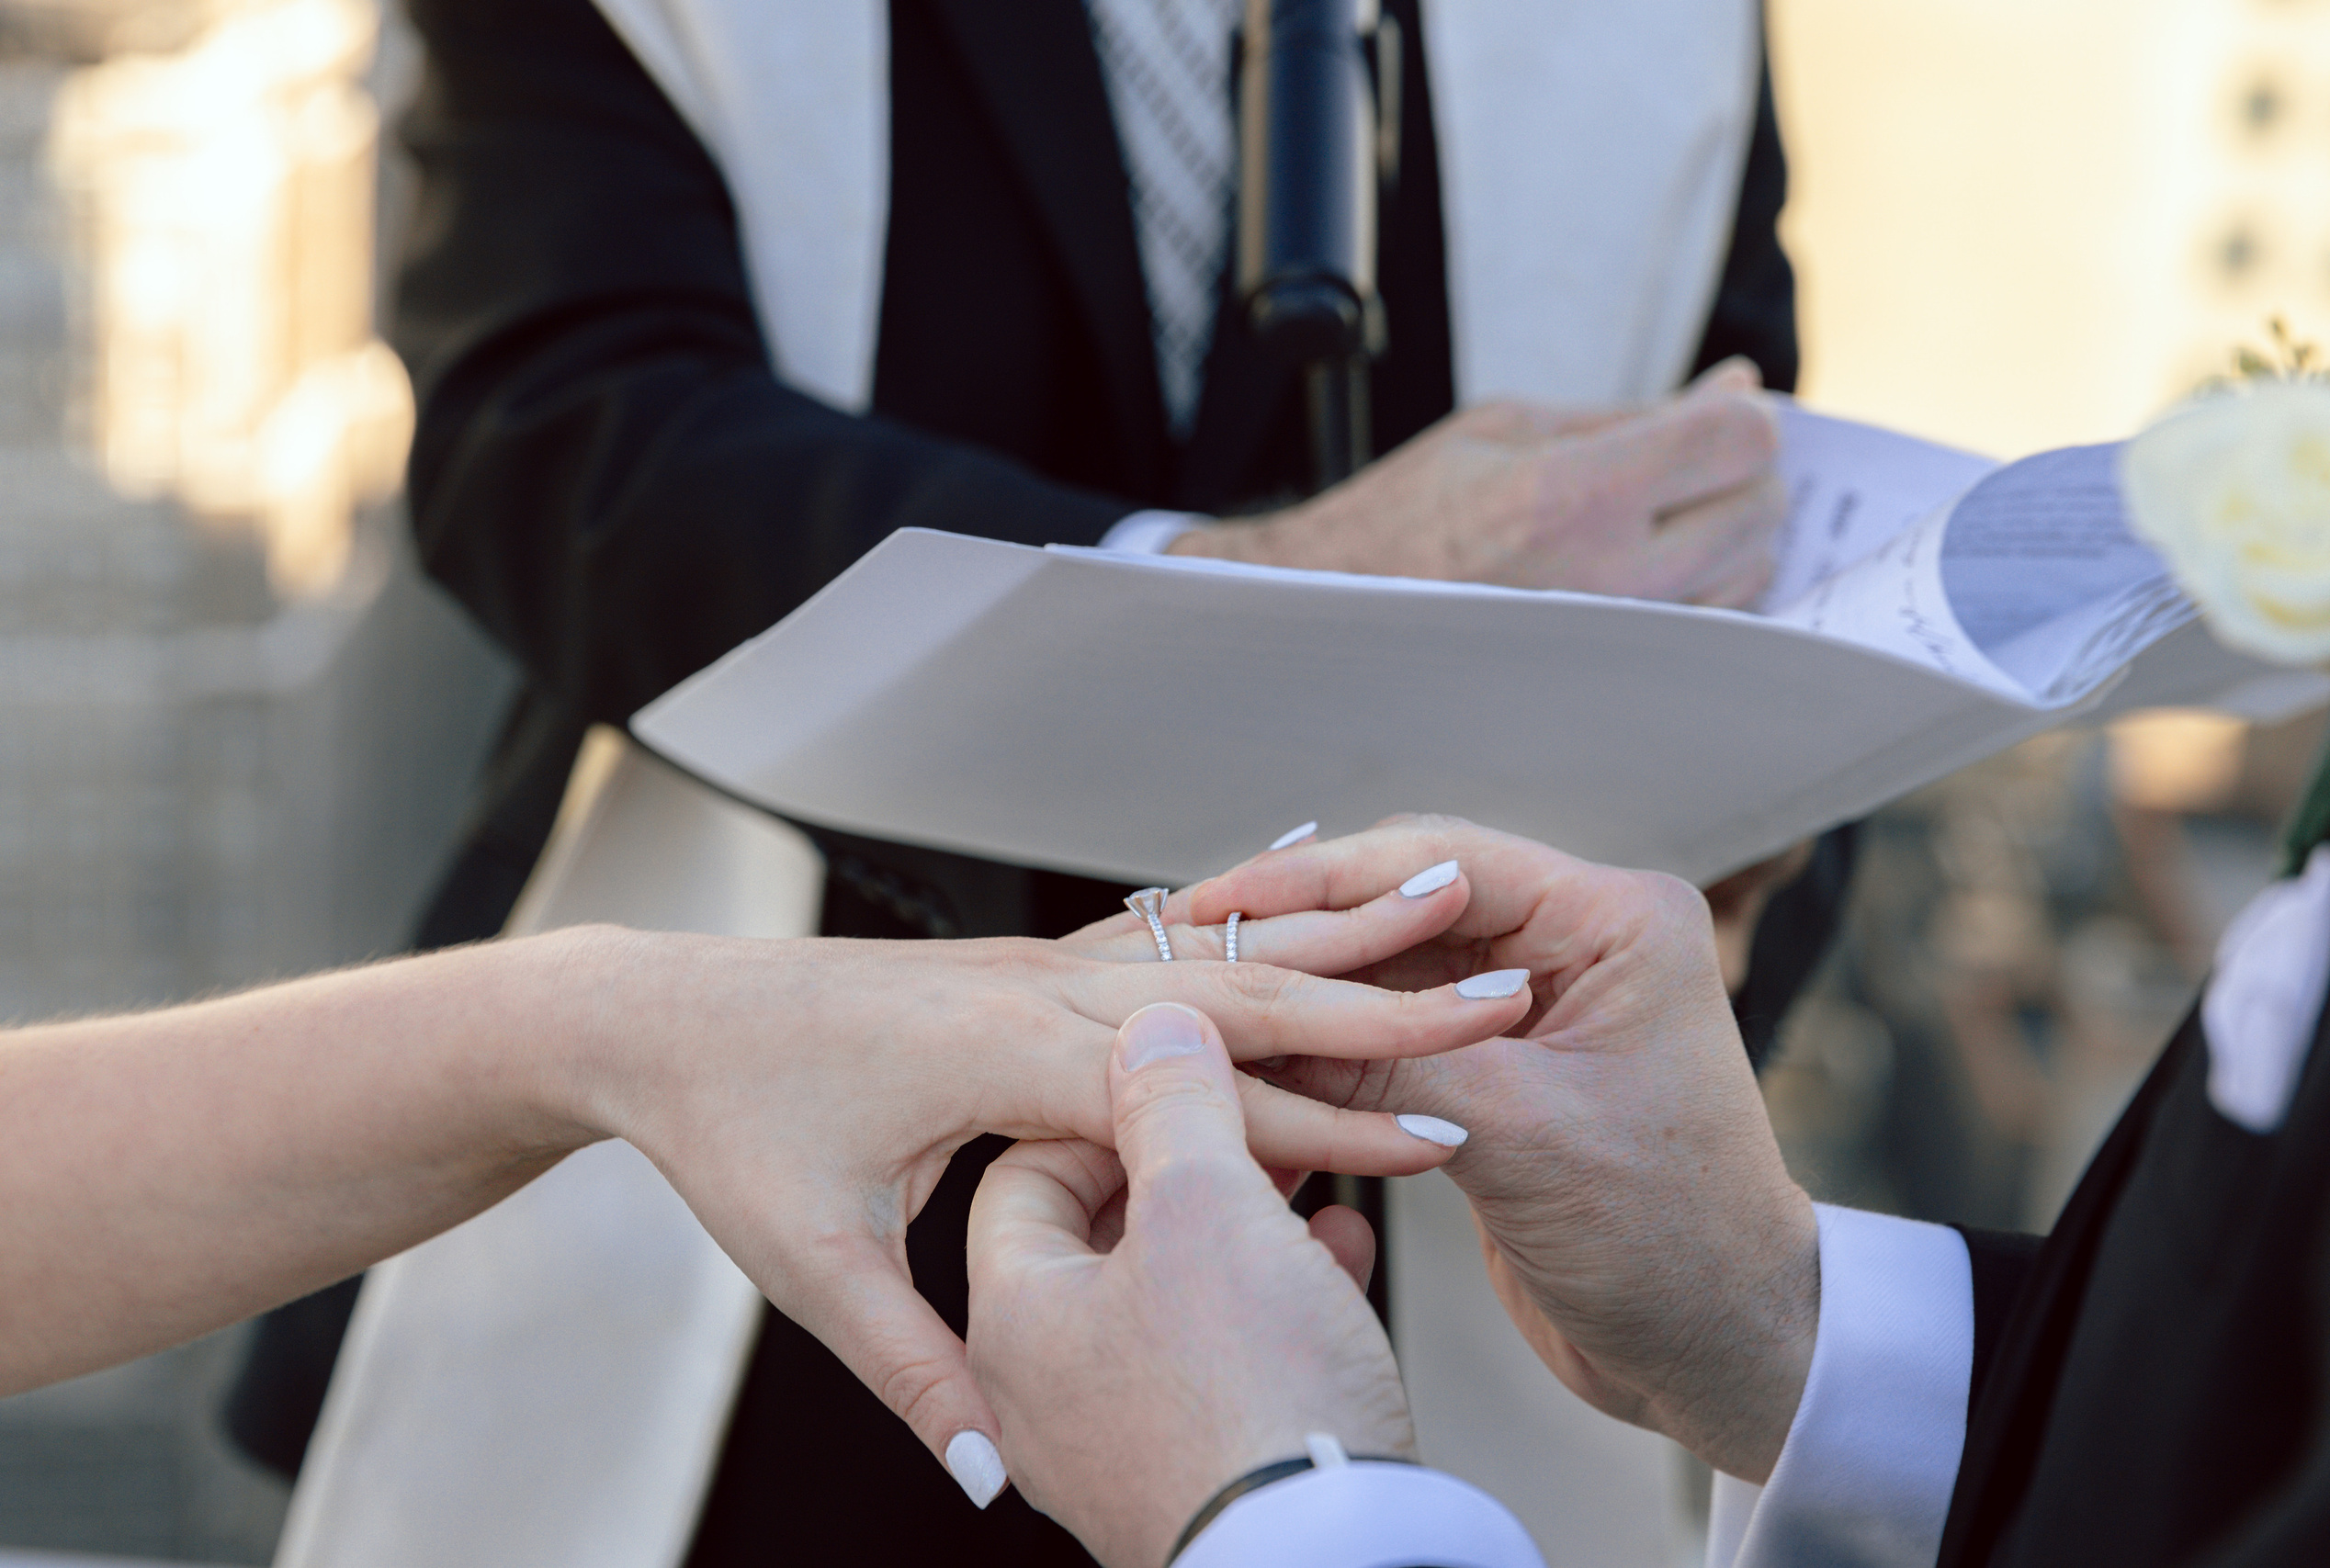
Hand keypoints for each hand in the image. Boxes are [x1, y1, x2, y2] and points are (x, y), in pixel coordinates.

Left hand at [549, 882, 1523, 1500]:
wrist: (664, 1011)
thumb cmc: (733, 1132)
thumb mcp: (811, 1260)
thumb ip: (910, 1367)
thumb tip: (983, 1476)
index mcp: (1003, 1058)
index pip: (1206, 1094)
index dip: (1332, 1121)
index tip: (1445, 1134)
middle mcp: (1034, 991)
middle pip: (1242, 990)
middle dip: (1385, 995)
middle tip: (1506, 983)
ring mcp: (1033, 966)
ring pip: (1217, 948)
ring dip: (1336, 934)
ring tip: (1448, 901)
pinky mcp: (1023, 967)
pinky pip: (1167, 941)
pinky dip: (1257, 930)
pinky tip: (1311, 912)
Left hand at [966, 1003, 1413, 1567]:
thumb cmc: (1245, 1409)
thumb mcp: (1203, 1217)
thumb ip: (1171, 1106)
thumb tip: (1154, 1027)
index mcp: (1013, 1300)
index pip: (1039, 1154)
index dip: (1129, 1090)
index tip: (1208, 1059)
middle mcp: (1041, 1370)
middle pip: (1111, 1211)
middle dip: (1202, 1146)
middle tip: (1264, 1093)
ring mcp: (1110, 1428)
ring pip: (1175, 1276)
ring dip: (1248, 1210)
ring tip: (1315, 1159)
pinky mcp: (1186, 1465)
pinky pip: (1218, 1345)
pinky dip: (1273, 1283)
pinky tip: (1339, 1237)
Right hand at [1170, 359, 1782, 607]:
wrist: (1338, 615)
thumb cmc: (1412, 515)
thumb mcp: (1510, 426)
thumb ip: (1636, 412)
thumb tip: (1738, 387)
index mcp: (1572, 495)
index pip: (1737, 442)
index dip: (1747, 419)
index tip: (1719, 417)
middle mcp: (1606, 579)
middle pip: (1758, 509)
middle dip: (1744, 475)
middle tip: (1693, 464)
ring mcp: (1617, 642)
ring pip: (1749, 575)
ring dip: (1732, 535)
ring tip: (1662, 517)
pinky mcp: (1618, 680)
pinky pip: (1712, 627)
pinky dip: (1708, 587)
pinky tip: (1655, 566)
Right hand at [1186, 817, 1817, 1481]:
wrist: (1719, 1352)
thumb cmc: (1665, 1242)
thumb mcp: (1516, 1136)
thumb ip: (1390, 1059)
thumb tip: (1254, 1018)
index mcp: (1616, 922)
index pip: (1442, 862)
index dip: (1322, 876)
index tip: (1224, 895)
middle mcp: (1582, 944)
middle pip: (1412, 899)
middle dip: (1307, 922)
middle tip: (1197, 939)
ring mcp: (1543, 1003)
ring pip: (1398, 962)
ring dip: (1315, 979)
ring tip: (1210, 988)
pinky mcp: (1510, 1065)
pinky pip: (1404, 1024)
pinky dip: (1338, 1034)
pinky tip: (1264, 1047)